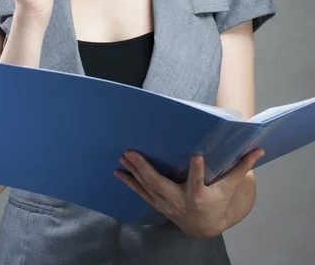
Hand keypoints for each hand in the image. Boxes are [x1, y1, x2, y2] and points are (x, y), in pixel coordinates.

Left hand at [114, 148, 264, 237]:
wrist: (204, 227)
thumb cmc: (218, 202)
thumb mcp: (230, 187)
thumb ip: (241, 168)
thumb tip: (259, 150)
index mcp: (199, 195)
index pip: (198, 181)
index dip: (197, 170)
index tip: (196, 155)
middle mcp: (180, 200)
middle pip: (160, 184)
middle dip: (145, 168)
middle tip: (132, 152)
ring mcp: (166, 203)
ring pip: (147, 187)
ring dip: (133, 172)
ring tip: (122, 157)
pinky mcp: (158, 204)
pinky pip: (142, 192)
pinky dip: (129, 182)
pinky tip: (118, 172)